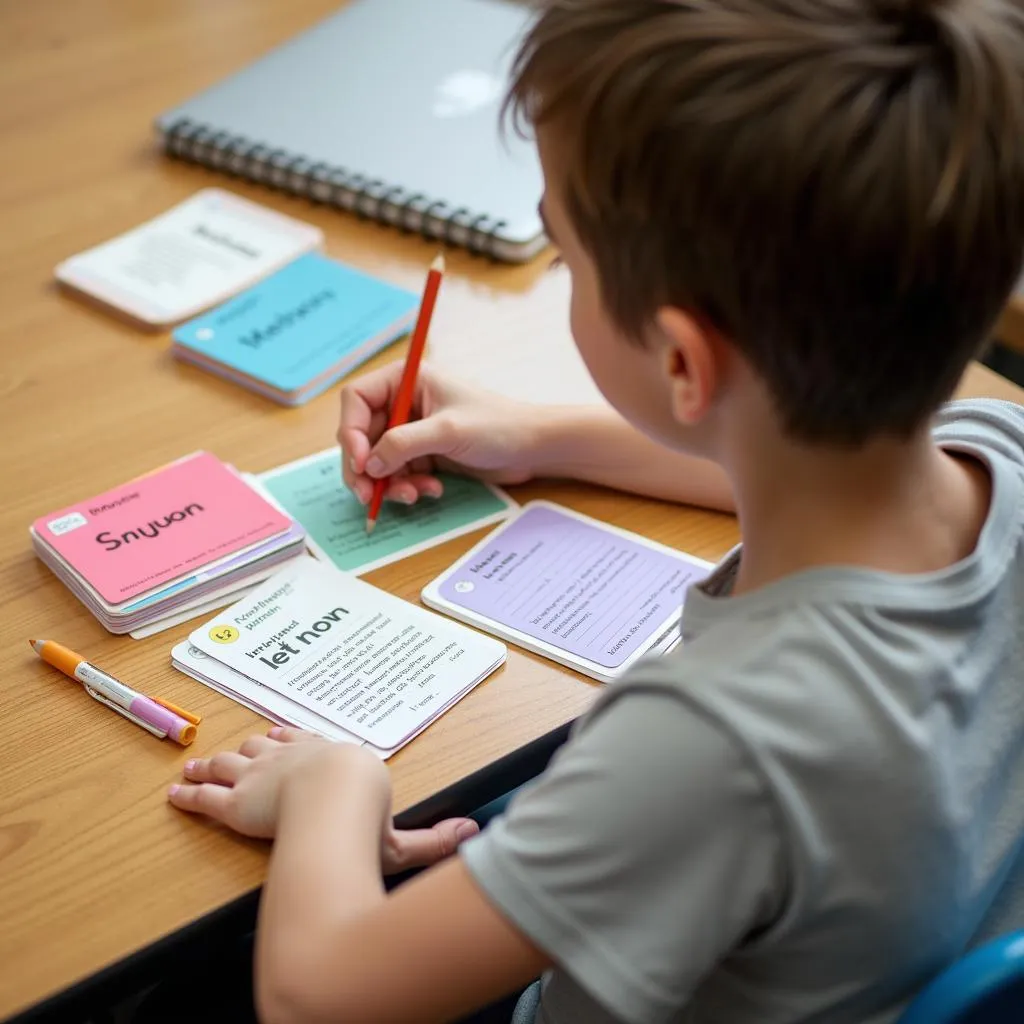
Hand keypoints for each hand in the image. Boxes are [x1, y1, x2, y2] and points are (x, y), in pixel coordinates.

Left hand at [168, 727, 479, 872]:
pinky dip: (191, 792)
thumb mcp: (402, 835)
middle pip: (264, 747)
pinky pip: (208, 794)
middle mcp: (291, 757)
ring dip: (214, 764)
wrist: (335, 803)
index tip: (280, 734)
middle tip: (236, 752)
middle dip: (250, 749)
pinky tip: (177, 790)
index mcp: (327, 756)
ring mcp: (261, 776)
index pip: (304, 741)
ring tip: (198, 765)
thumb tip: (473, 832)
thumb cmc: (367, 813)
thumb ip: (433, 838)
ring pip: (231, 764)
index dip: (290, 738)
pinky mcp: (236, 802)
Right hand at [338, 363, 541, 505]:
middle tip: (368, 496)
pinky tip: (431, 491)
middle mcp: (403, 403)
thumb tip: (369, 464)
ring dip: (388, 482)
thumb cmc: (498, 425)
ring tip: (412, 495)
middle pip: (361, 435)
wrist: (533, 448)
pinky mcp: (423, 454)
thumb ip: (404, 444)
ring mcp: (412, 430)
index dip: (352, 432)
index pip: (356, 400)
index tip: (361, 462)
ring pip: (378, 460)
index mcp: (405, 380)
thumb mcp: (447, 431)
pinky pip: (398, 474)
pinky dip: (407, 486)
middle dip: (365, 467)